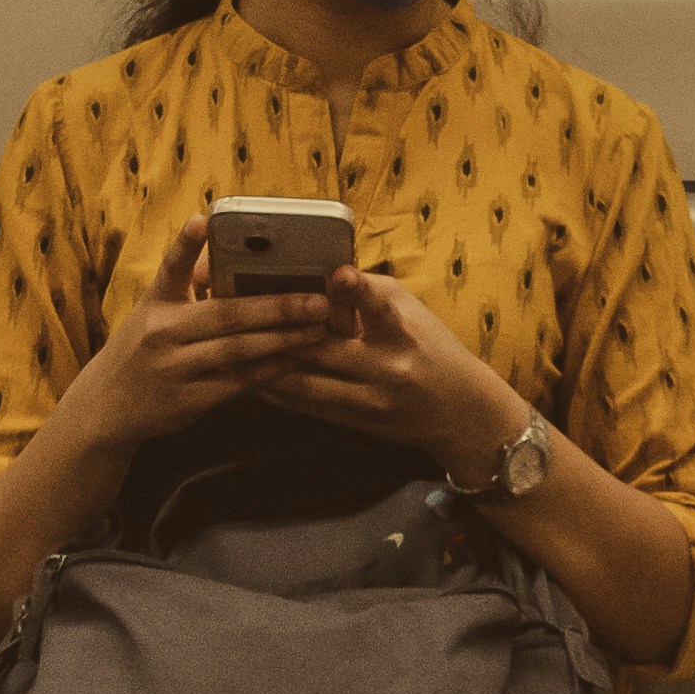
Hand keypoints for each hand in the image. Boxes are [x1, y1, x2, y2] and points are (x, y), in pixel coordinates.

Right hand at [65, 230, 335, 450]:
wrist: (107, 406)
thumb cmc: (142, 349)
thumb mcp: (152, 313)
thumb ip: (185, 286)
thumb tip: (220, 252)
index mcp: (155, 303)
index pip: (171, 268)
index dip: (186, 244)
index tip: (202, 220)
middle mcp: (162, 333)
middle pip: (225, 314)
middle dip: (276, 306)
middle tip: (318, 300)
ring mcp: (175, 368)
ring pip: (237, 350)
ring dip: (282, 340)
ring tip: (318, 330)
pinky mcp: (188, 400)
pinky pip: (237, 383)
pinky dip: (269, 371)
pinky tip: (296, 361)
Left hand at [257, 268, 525, 485]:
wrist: (460, 410)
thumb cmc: (429, 346)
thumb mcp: (408, 310)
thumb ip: (365, 293)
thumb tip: (314, 273)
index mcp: (403, 331)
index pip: (381, 307)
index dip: (358, 290)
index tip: (340, 272)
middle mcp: (388, 367)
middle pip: (326, 347)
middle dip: (283, 328)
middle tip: (242, 308)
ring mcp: (369, 400)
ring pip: (306, 381)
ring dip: (268, 362)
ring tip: (235, 344)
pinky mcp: (356, 421)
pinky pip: (306, 405)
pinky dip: (276, 388)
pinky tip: (250, 374)